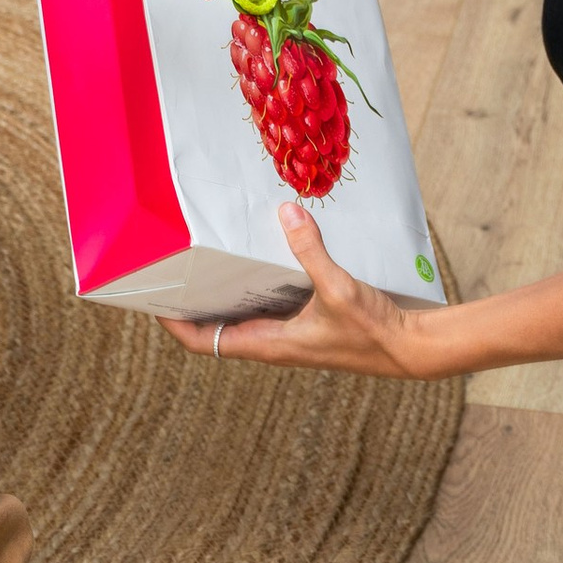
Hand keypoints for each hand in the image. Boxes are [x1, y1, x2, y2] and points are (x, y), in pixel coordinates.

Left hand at [161, 197, 433, 373]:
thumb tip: (287, 212)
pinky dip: (254, 285)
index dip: (173, 323)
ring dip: (222, 293)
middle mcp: (273, 343)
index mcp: (269, 344)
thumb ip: (310, 250)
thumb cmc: (373, 331)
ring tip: (205, 258)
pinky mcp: (307, 324)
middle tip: (173, 268)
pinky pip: (268, 306)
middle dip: (192, 302)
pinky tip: (258, 257)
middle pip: (215, 328)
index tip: (152, 299)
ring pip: (241, 316)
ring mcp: (289, 335)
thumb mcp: (338, 287)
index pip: (204, 342)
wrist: (410, 350)